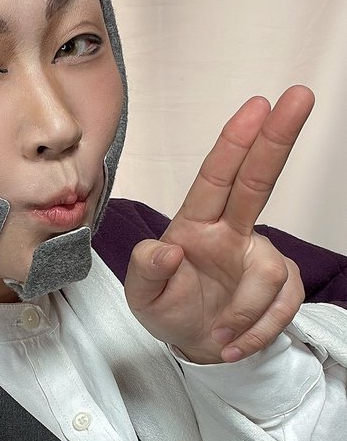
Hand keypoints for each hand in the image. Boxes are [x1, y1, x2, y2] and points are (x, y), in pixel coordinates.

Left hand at [124, 85, 313, 363]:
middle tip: (299, 95)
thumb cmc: (168, 308)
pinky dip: (256, 332)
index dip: (235, 143)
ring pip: (270, 274)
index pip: (216, 177)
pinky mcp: (284, 285)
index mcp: (196, 224)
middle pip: (259, 180)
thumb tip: (166, 249)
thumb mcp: (142, 298)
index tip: (255, 105)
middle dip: (278, 138)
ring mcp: (261, 257)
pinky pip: (283, 306)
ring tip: (218, 333)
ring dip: (244, 313)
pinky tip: (232, 343)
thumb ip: (146, 273)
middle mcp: (232, 231)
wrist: (196, 345)